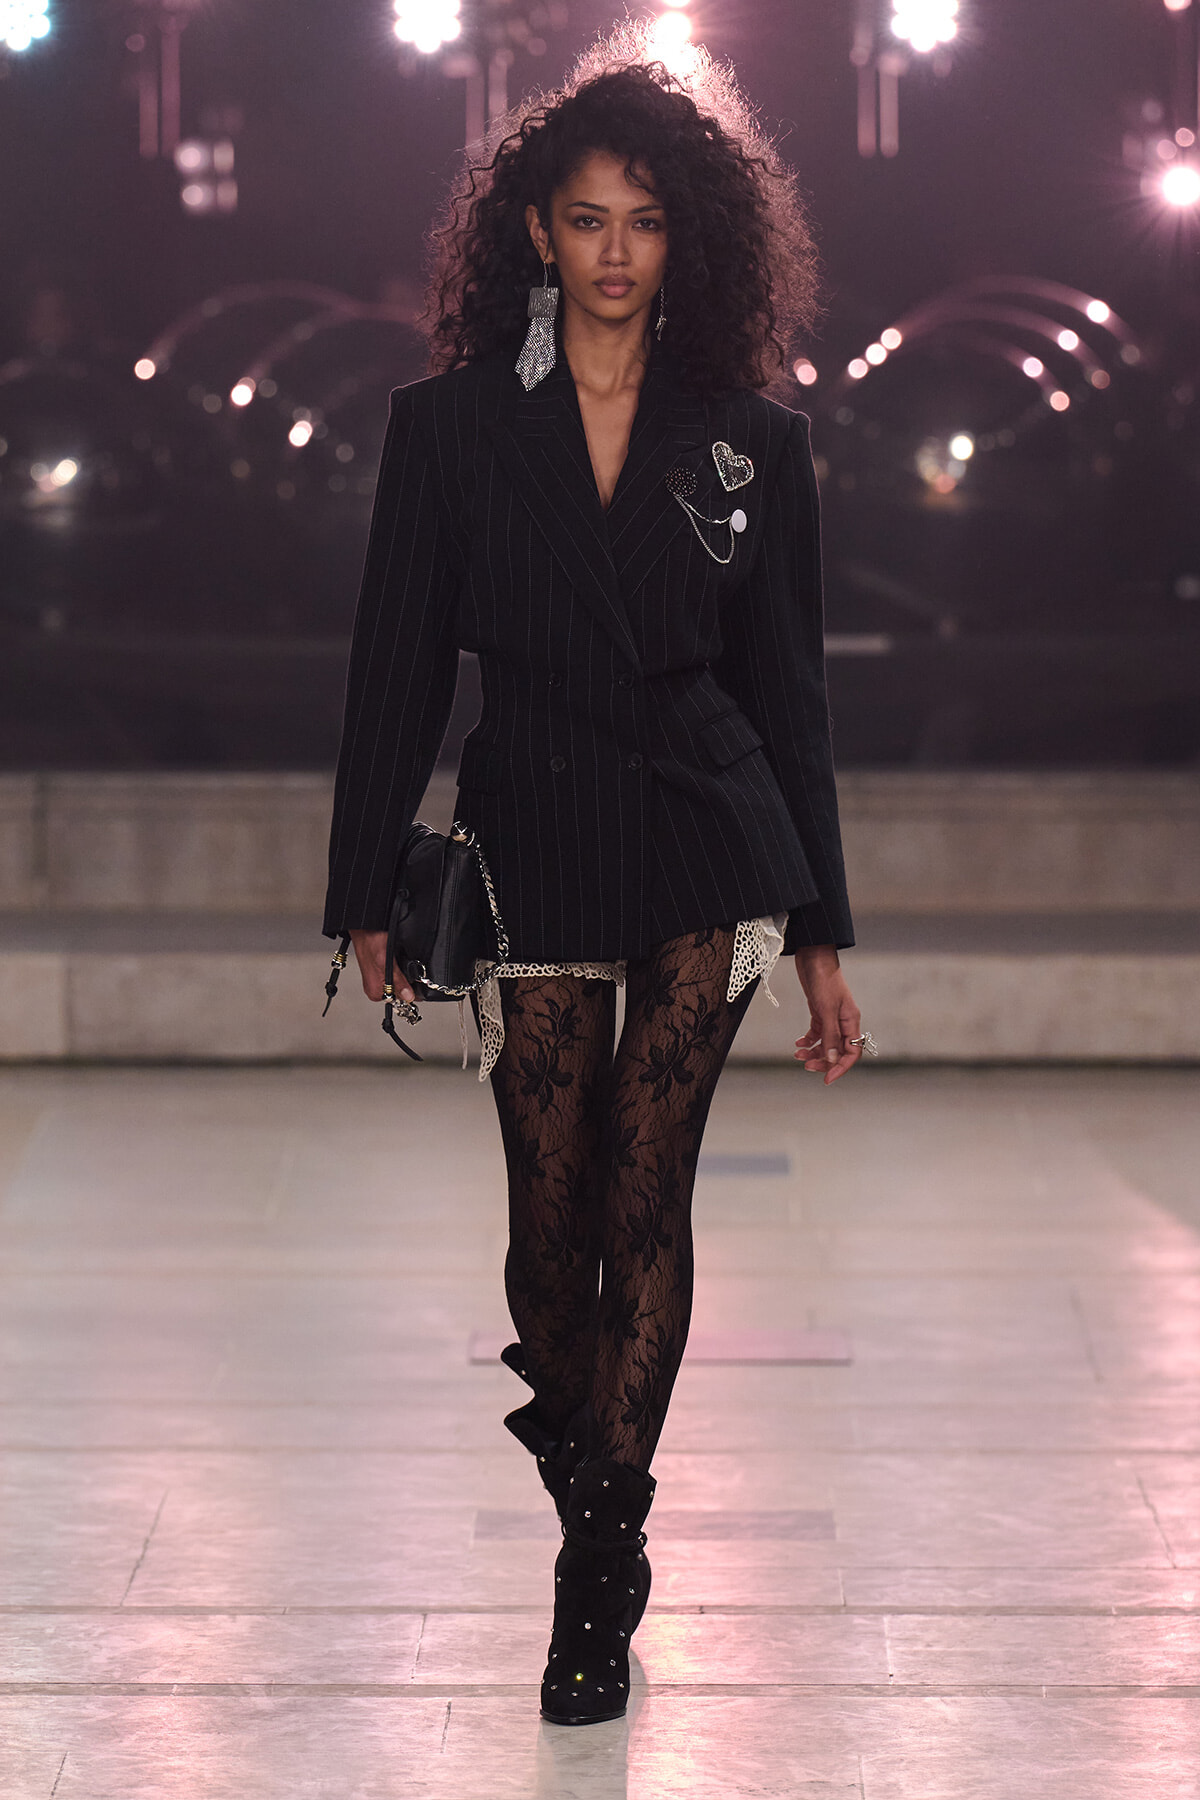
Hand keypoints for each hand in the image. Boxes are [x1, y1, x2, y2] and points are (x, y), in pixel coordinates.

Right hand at [349, 929, 413, 1004]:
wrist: (365, 926)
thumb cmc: (370, 939)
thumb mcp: (386, 962)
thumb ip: (397, 981)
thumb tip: (408, 997)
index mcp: (375, 992)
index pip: (402, 1000)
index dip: (413, 991)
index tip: (418, 981)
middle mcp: (376, 988)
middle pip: (402, 990)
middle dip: (408, 980)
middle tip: (405, 964)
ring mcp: (378, 979)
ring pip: (400, 981)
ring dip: (405, 972)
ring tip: (399, 958)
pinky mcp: (381, 969)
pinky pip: (396, 973)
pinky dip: (401, 966)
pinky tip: (398, 957)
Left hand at [792, 945, 863, 1084]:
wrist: (813, 956)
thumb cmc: (823, 979)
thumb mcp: (826, 1009)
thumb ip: (830, 1035)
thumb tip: (833, 1060)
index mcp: (851, 1020)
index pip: (852, 1052)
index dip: (840, 1067)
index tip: (826, 1079)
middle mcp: (843, 1020)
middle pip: (837, 1050)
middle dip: (823, 1061)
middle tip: (805, 1066)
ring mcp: (831, 1016)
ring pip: (826, 1043)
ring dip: (813, 1051)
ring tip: (797, 1055)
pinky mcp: (820, 1011)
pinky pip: (817, 1032)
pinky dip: (808, 1040)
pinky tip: (798, 1043)